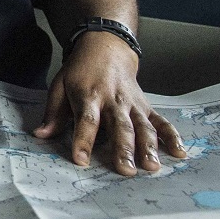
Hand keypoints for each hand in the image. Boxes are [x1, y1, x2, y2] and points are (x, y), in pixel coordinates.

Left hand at [32, 31, 186, 175]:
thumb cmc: (80, 71)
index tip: (81, 160)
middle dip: (123, 149)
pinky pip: (161, 122)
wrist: (106, 47)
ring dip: (149, 147)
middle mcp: (113, 100)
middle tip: (126, 171)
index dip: (83, 141)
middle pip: (120, 127)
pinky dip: (172, 136)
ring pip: (143, 126)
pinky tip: (179, 152)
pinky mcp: (146, 106)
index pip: (86, 120)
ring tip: (152, 167)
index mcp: (89, 96)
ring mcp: (132, 104)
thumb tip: (40, 135)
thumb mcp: (60, 85)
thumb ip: (53, 113)